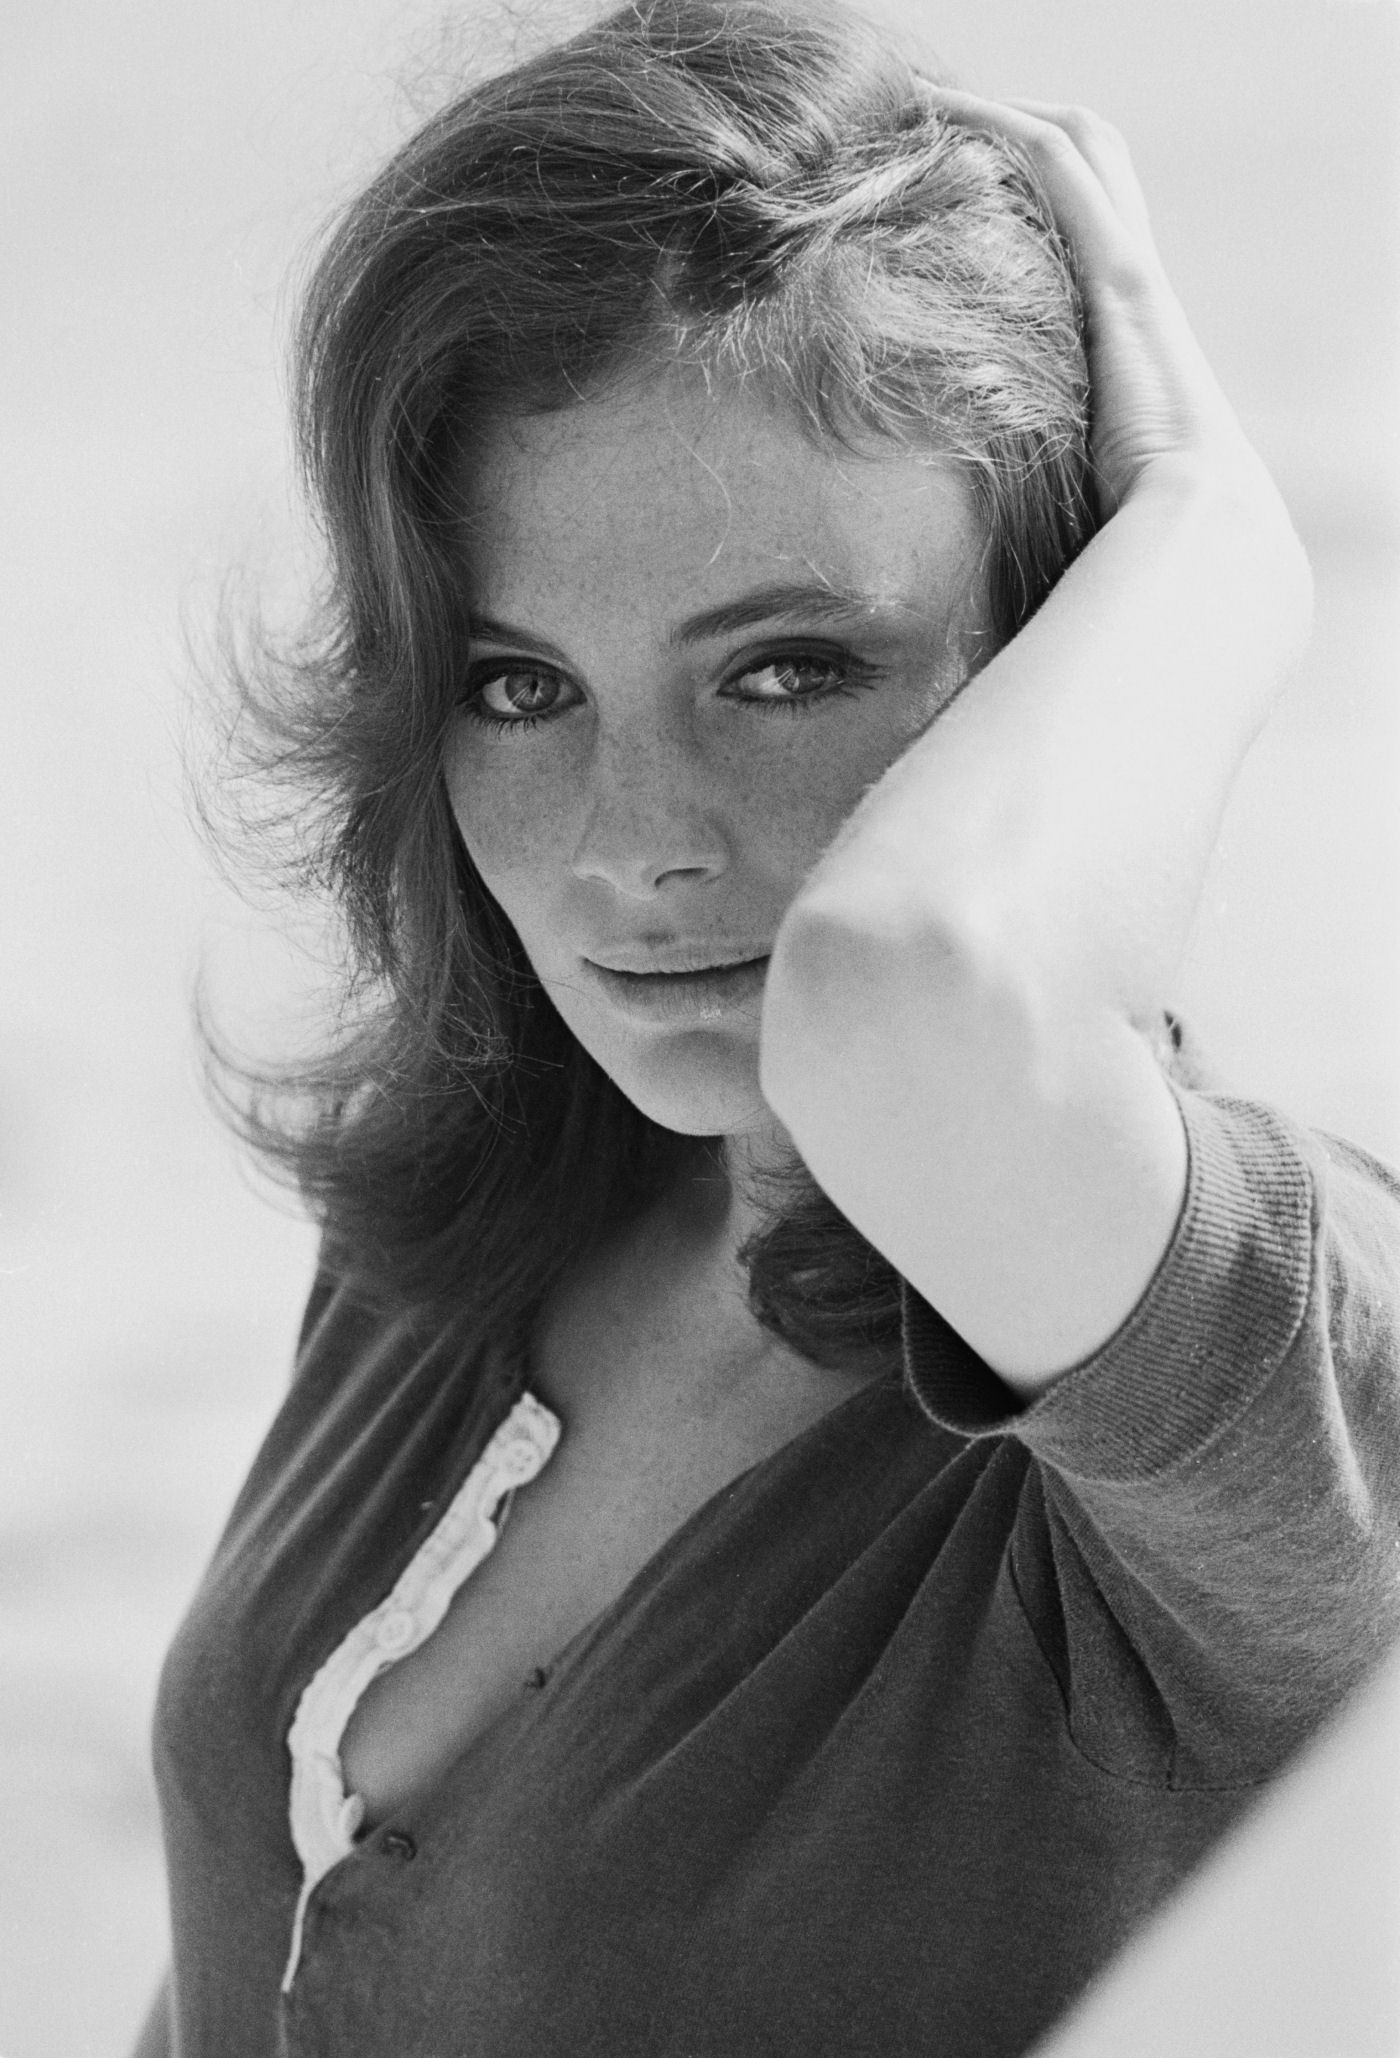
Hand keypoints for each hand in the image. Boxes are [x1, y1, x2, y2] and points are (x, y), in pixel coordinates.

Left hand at [924, 89, 1280, 521]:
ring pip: (1077, 147)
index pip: (1083, 233)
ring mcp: (1132, 275)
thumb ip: (1034, 492)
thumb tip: (962, 546)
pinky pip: (1057, 166)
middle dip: (1017, 129)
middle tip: (939, 122)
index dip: (1027, 193)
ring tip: (925, 102)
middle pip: (1091, 167)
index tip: (953, 185)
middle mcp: (1135, 291)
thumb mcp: (1071, 503)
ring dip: (1002, 111)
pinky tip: (938, 109)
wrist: (1195, 544)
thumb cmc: (1133, 548)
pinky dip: (999, 123)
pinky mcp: (1120, 276)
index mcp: (1126, 339)